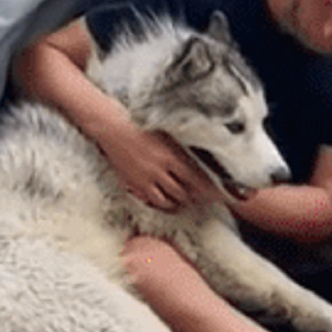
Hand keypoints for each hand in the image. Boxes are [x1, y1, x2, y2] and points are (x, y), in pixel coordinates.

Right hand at [100, 124, 215, 211]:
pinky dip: (159, 203)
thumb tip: (199, 165)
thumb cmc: (142, 128)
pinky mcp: (133, 185)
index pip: (195, 179)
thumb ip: (182, 151)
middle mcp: (158, 171)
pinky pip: (149, 201)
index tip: (217, 196)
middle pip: (182, 193)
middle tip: (202, 200)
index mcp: (170, 157)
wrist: (114, 129)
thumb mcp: (167, 136)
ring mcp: (144, 180)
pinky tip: (164, 201)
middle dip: (194, 198)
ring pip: (166, 201)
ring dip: (177, 203)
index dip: (207, 190)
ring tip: (183, 202)